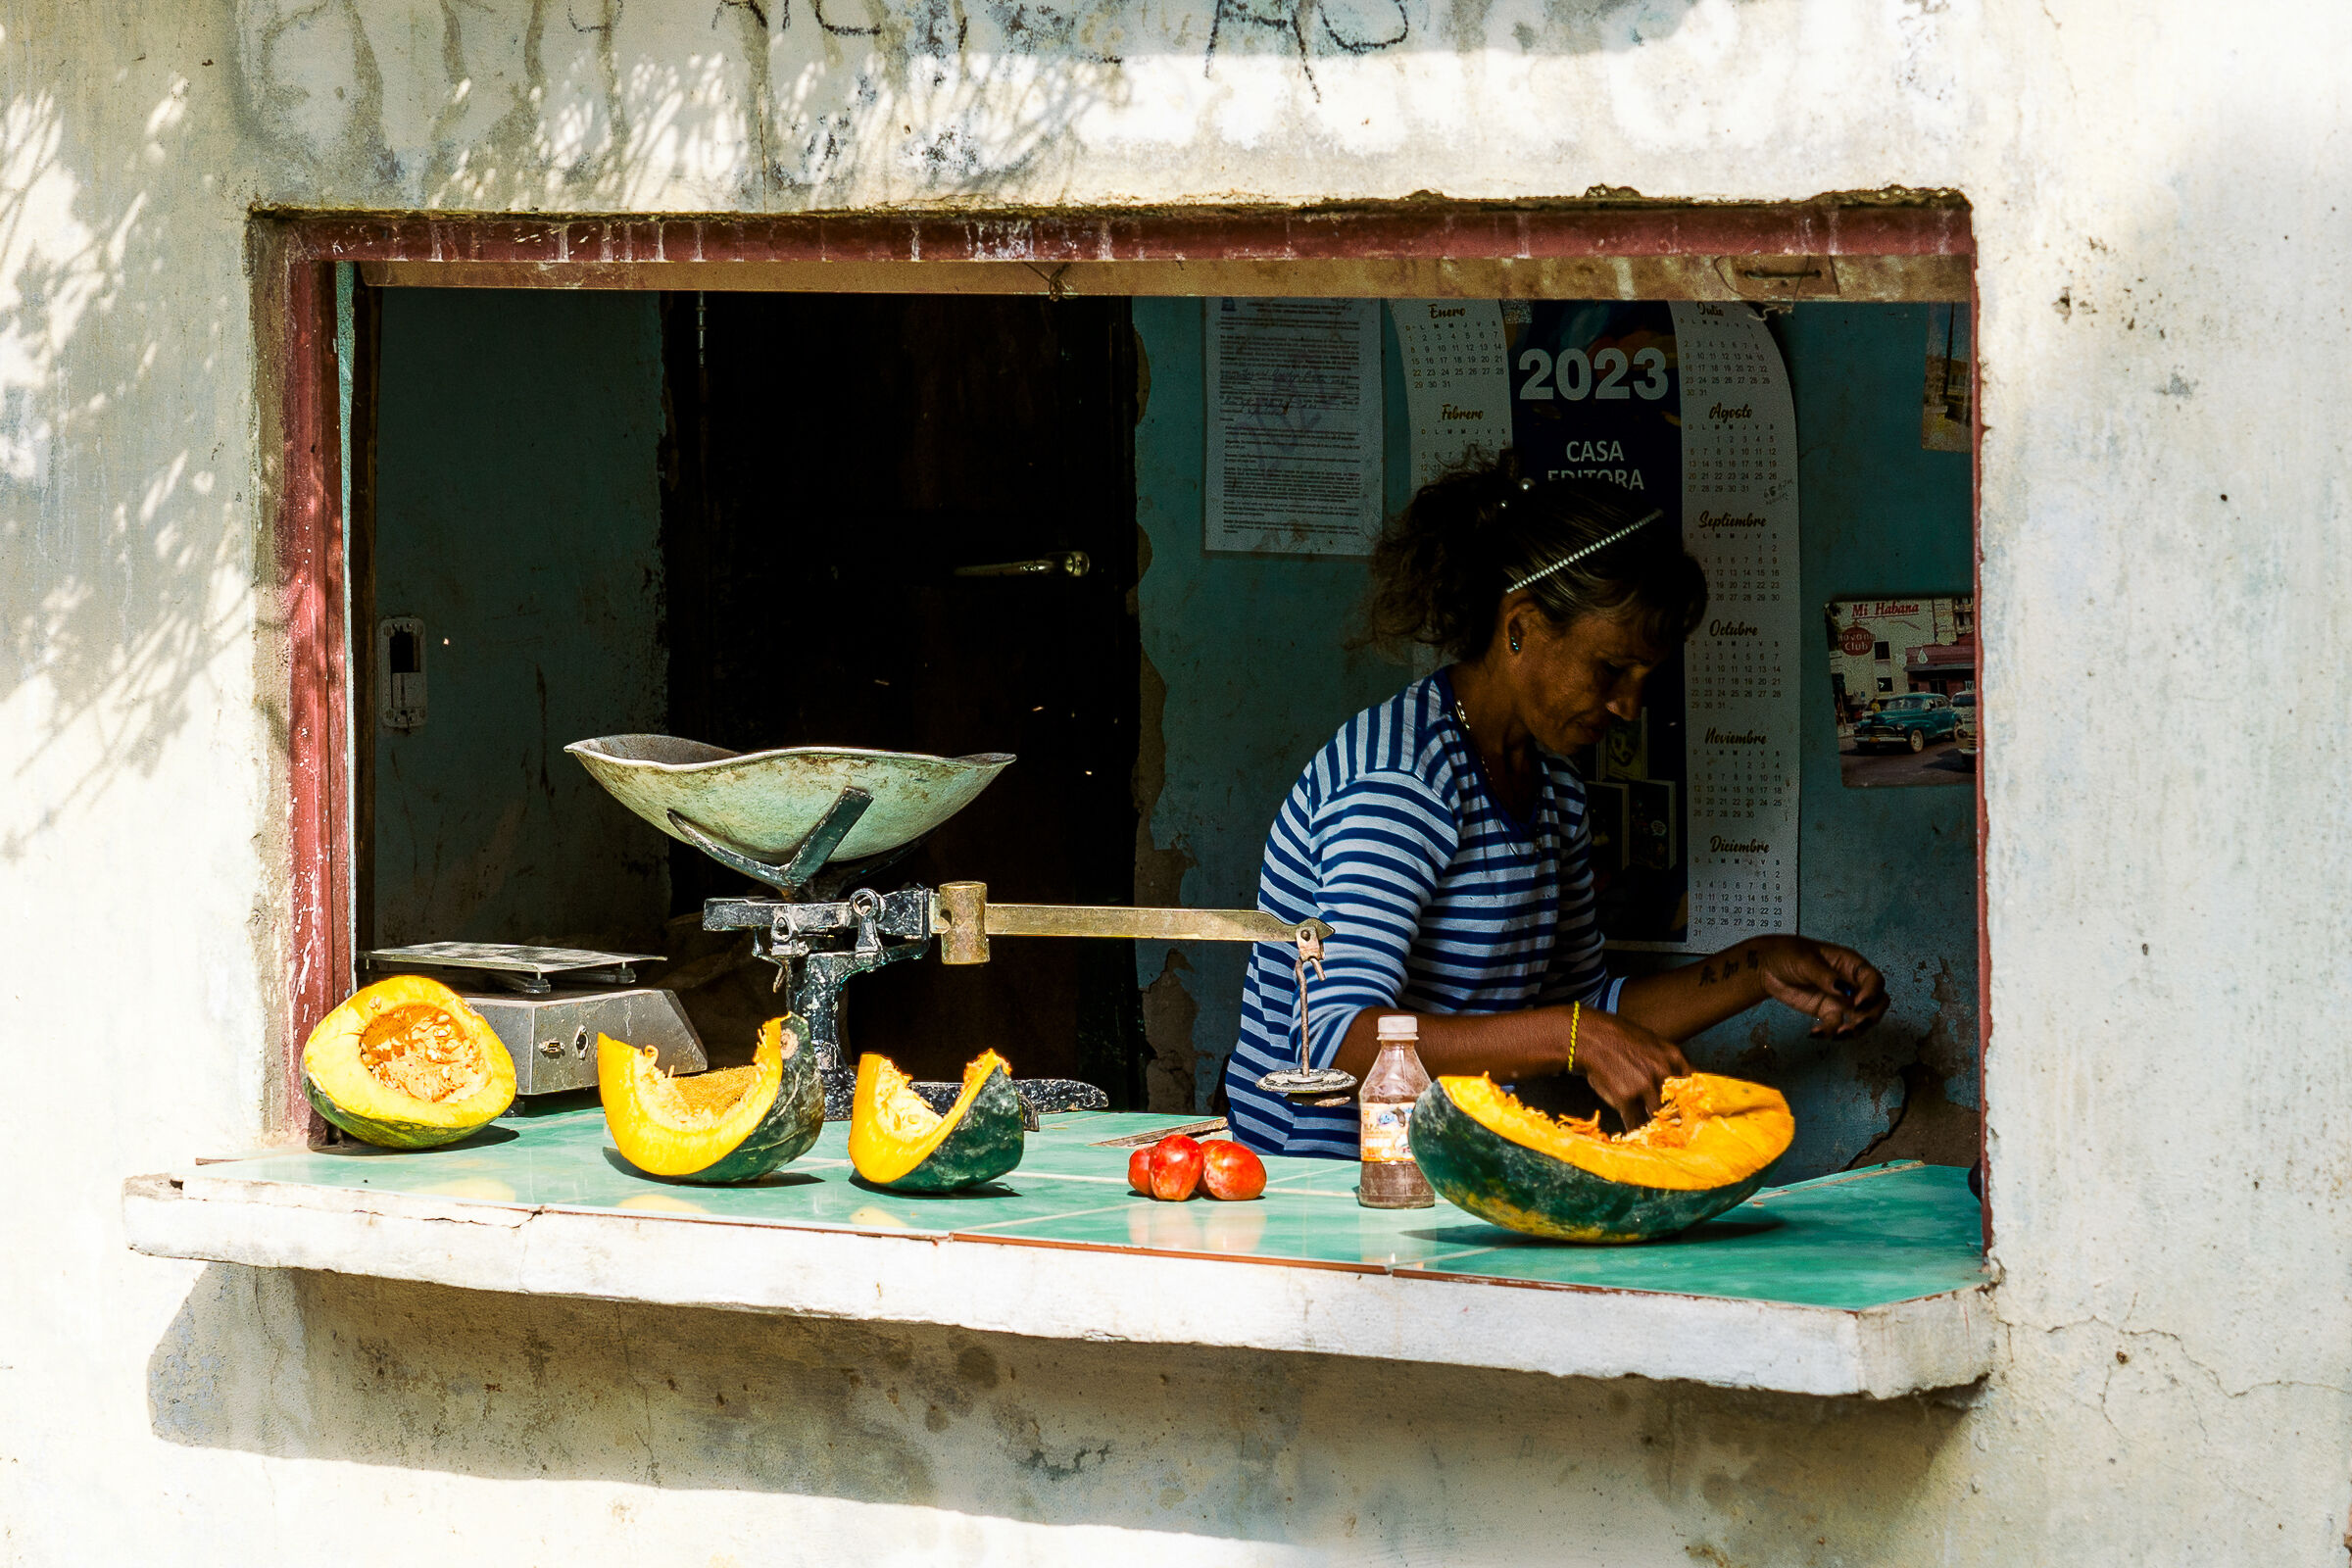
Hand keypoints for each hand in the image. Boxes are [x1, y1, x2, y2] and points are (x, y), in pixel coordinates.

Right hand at [1567, 1008, 1692, 1128]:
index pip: (1694, 1085)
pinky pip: (1635, 1122)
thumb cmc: (1618, 1039)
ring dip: (1655, 1126)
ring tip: (1654, 1134)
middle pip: (1678, 1104)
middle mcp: (1663, 1072)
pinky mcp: (1626, 1098)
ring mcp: (1645, 1085)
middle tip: (1676, 1129)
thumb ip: (1666, 1061)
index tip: (1691, 1112)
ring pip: (1657, 1116)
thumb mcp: (1651, 1042)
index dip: (1692, 1101)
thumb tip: (1677, 1084)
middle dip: (1676, 1118)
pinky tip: (1635, 1135)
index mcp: (1673, 1056)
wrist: (1590, 1037)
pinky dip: (1635, 1130)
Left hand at [1754, 936, 1887, 1036]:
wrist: (1766, 966)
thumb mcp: (1805, 960)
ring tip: (1839, 1034)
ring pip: (1861, 1018)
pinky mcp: (1827, 1011)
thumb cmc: (1788, 953)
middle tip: (1857, 1024)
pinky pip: (1836, 1025)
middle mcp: (1851, 982)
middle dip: (1872, 1016)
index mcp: (1850, 964)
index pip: (1874, 980)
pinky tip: (1815, 1033)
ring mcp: (1841, 999)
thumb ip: (1824, 975)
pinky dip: (1830, 1032)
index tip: (1858, 1004)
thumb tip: (1842, 988)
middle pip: (1877, 1002)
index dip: (1872, 993)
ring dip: (1855, 1029)